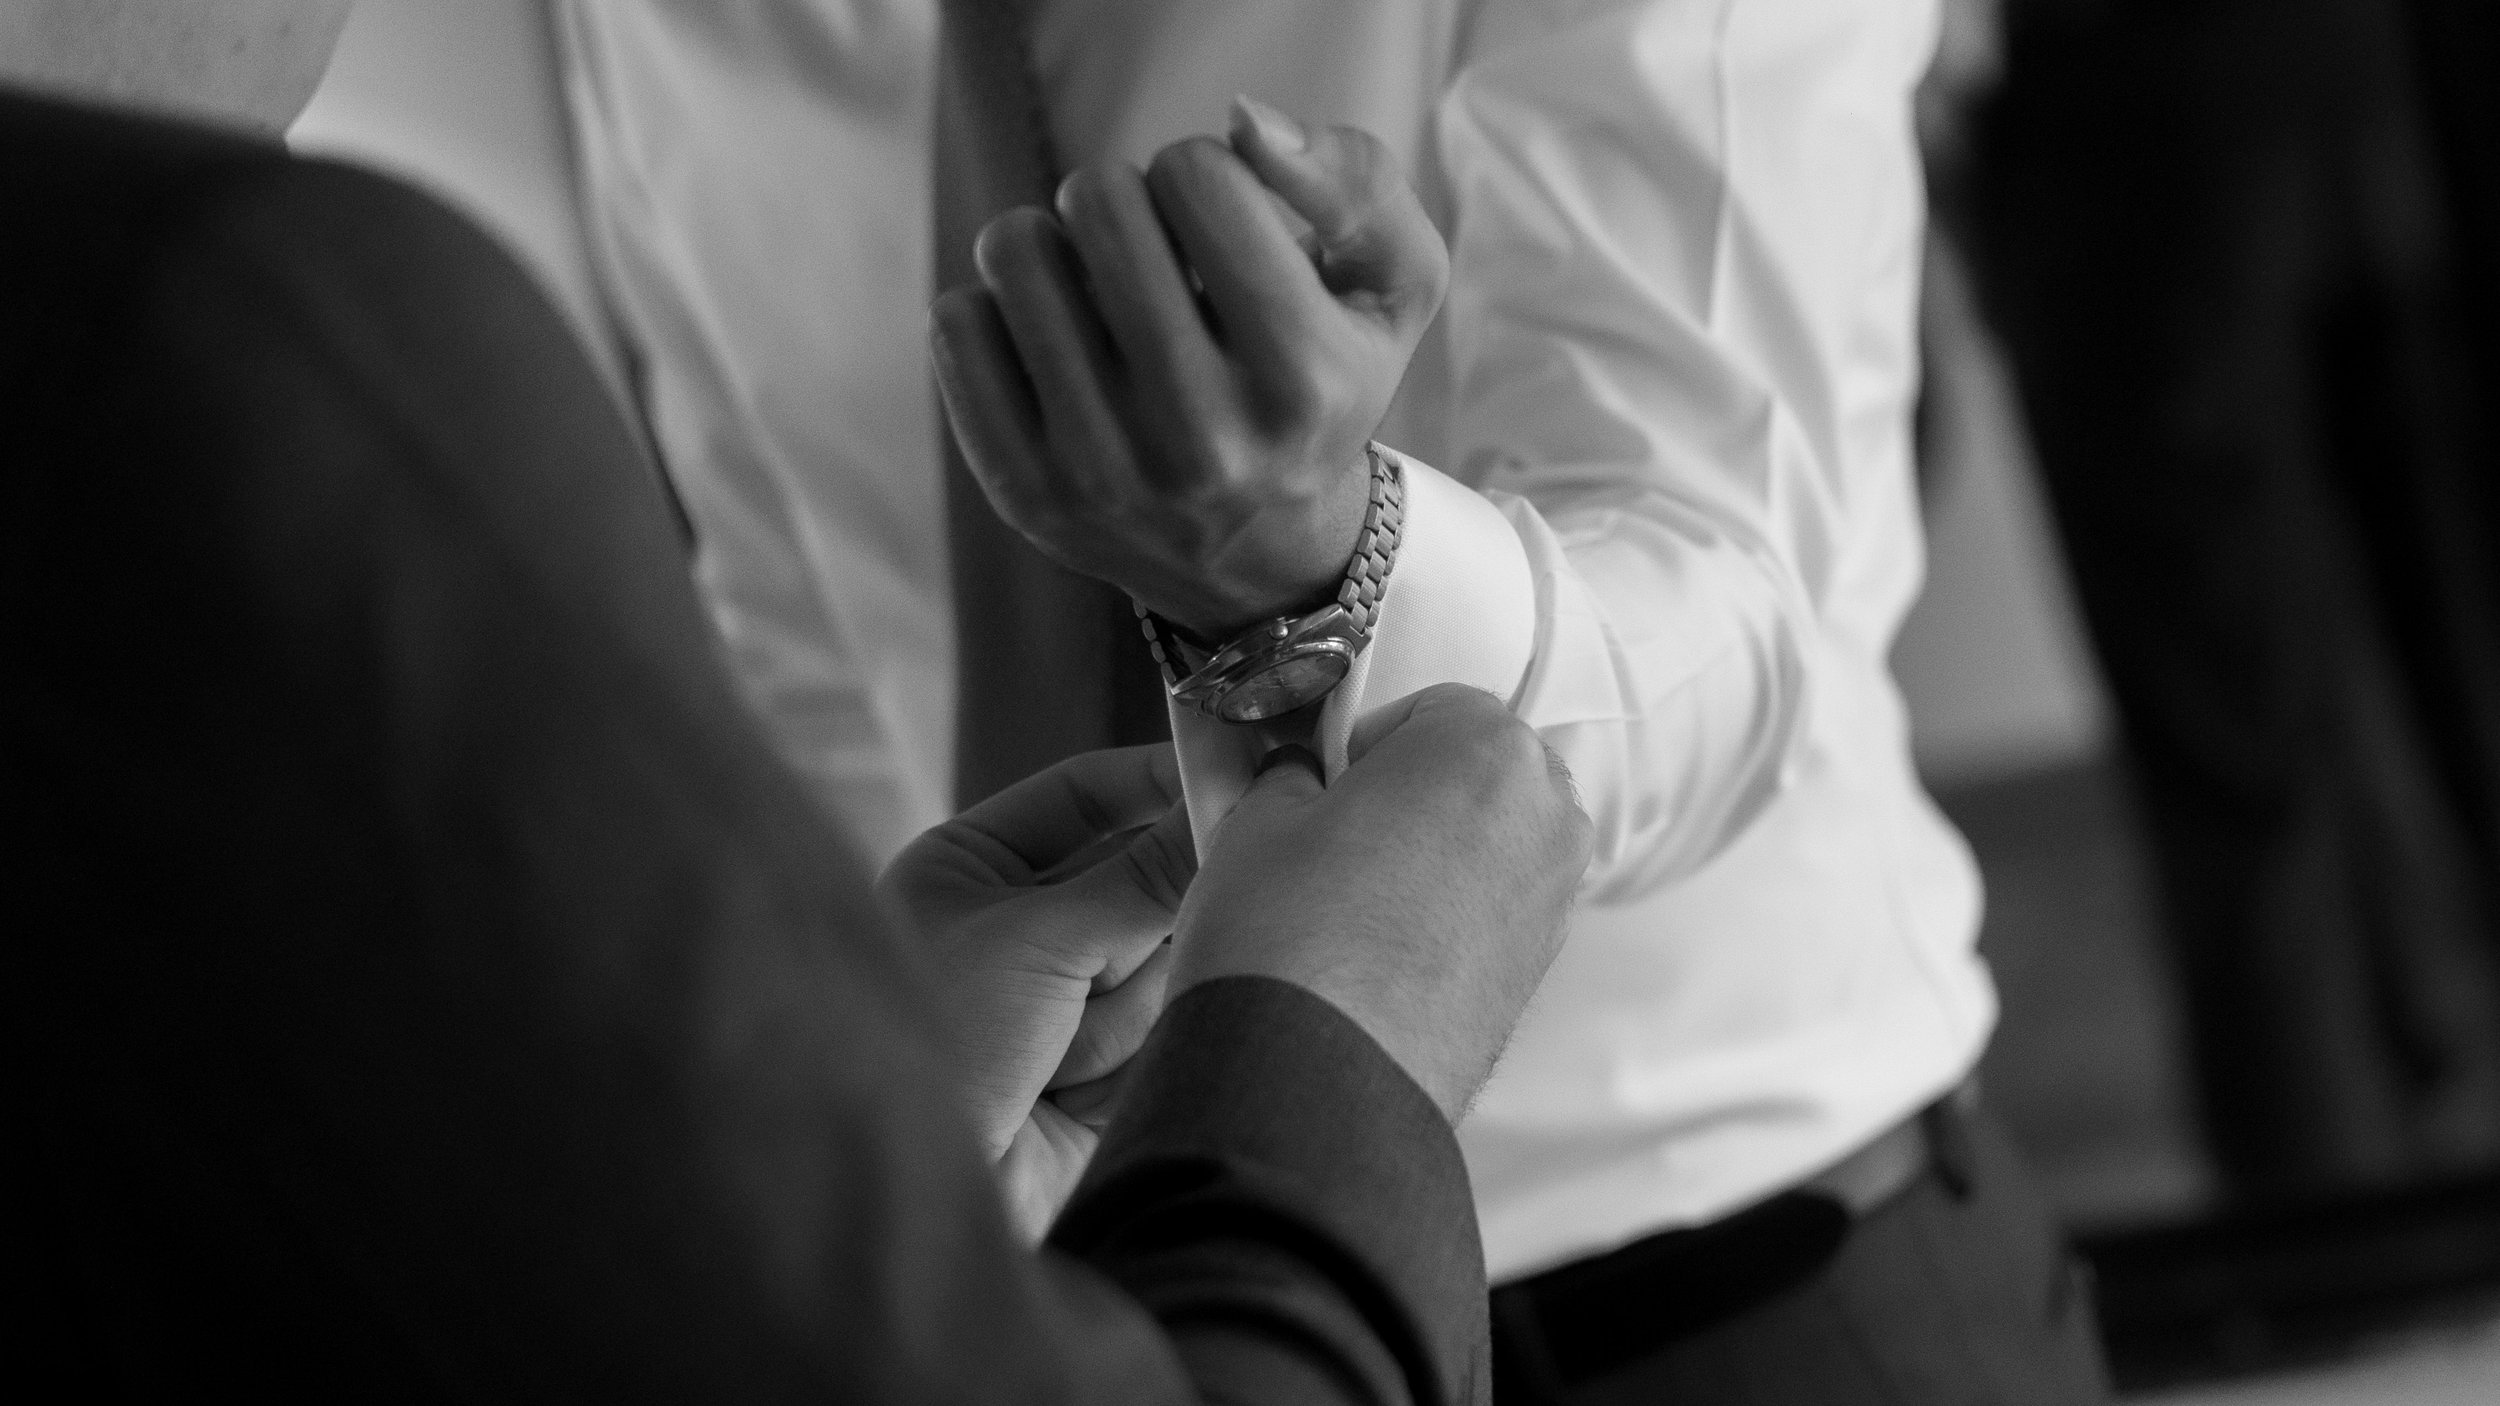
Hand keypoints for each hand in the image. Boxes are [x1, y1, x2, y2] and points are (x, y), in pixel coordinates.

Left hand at [877, 745, 1195, 1234]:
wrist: (923, 1199)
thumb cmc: (943, 1044)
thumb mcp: (1039, 939)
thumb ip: (1142, 877)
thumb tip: (1228, 811)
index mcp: (970, 868)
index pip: (1082, 794)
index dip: (1156, 782)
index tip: (1235, 770)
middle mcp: (1015, 924)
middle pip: (1136, 875)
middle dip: (1139, 911)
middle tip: (1162, 919)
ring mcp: (1059, 996)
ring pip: (1157, 952)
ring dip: (1123, 998)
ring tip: (1059, 1048)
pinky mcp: (1097, 1065)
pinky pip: (1159, 1023)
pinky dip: (1133, 1047)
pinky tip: (1073, 1082)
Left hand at [931, 97, 1449, 638]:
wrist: (1257, 555)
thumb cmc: (1319, 386)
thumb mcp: (1391, 288)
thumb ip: (1358, 182)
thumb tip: (1242, 120)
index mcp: (1301, 379)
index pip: (1197, 176)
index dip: (1199, 175)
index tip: (1214, 230)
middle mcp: (1204, 439)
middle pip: (1097, 198)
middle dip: (1117, 199)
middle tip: (1143, 254)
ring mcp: (1103, 474)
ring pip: (1015, 250)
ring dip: (1050, 245)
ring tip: (1092, 293)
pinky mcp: (1023, 493)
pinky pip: (956, 323)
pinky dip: (996, 310)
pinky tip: (1050, 346)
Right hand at [1172, 685, 1593, 1119]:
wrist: (1316, 1074)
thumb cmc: (1290, 933)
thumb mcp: (1261, 818)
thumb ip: (1292, 778)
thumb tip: (1301, 782)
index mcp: (1485, 746)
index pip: (1437, 705)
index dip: (1371, 741)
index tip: (1329, 779)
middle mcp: (1544, 813)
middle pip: (1482, 770)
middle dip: (1420, 791)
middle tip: (1342, 834)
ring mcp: (1553, 896)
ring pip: (1496, 841)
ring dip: (1441, 852)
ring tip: (1359, 899)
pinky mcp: (1542, 969)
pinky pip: (1501, 907)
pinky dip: (1456, 912)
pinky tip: (1386, 948)